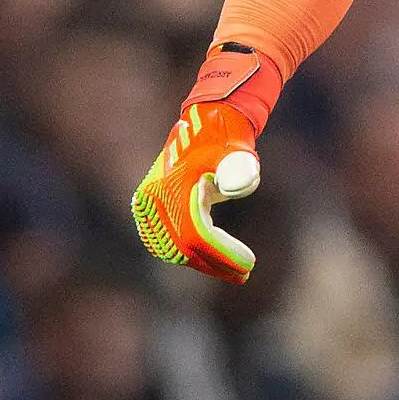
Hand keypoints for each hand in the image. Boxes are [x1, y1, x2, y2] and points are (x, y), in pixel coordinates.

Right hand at [131, 101, 264, 281]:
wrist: (205, 124)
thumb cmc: (225, 140)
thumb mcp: (237, 153)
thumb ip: (239, 168)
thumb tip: (236, 186)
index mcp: (171, 187)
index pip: (196, 234)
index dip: (223, 253)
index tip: (249, 265)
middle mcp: (153, 199)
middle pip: (184, 248)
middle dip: (216, 264)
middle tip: (246, 274)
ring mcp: (149, 206)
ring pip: (175, 250)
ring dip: (204, 263)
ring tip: (235, 272)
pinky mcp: (150, 210)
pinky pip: (168, 243)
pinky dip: (190, 255)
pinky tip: (214, 262)